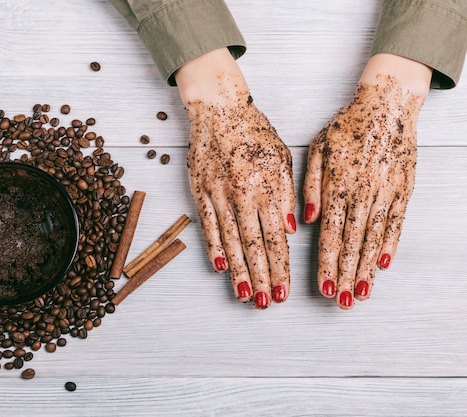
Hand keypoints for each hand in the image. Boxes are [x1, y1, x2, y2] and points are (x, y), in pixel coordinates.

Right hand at [175, 49, 295, 308]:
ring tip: (243, 295)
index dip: (280, 267)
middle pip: (254, 245)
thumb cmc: (253, 129)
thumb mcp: (281, 156)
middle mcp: (242, 195)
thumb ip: (286, 193)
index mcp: (266, 186)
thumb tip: (291, 228)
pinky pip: (207, 225)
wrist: (217, 108)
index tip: (284, 291)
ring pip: (230, 241)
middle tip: (265, 303)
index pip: (276, 236)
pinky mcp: (199, 191)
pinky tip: (219, 267)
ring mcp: (218, 195)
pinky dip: (213, 247)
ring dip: (238, 270)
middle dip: (261, 277)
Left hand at [303, 54, 431, 308]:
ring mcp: (384, 192)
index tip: (323, 288)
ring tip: (362, 293)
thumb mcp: (318, 149)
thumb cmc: (346, 126)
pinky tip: (384, 264)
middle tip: (343, 303)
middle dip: (345, 275)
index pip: (329, 234)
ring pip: (373, 238)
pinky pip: (396, 222)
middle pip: (351, 243)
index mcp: (336, 185)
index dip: (326, 264)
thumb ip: (310, 186)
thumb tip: (304, 221)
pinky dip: (390, 244)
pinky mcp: (403, 189)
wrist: (386, 104)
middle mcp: (360, 193)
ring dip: (366, 268)